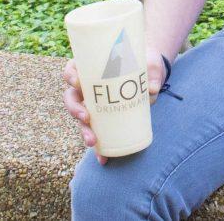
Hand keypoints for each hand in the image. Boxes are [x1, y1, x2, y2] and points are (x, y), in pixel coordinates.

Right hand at [61, 50, 165, 164]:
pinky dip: (99, 149)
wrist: (151, 74)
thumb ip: (153, 75)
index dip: (70, 75)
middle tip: (86, 117)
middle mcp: (89, 87)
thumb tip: (152, 89)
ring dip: (83, 131)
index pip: (72, 69)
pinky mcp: (105, 118)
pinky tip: (103, 158)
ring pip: (81, 118)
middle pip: (72, 97)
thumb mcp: (150, 65)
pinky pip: (98, 133)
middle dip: (75, 109)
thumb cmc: (146, 64)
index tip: (78, 82)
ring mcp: (95, 104)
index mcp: (93, 68)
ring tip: (92, 141)